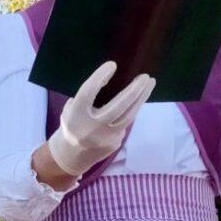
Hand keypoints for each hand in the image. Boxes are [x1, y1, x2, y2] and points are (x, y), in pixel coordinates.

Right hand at [47, 61, 154, 176]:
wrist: (71, 155)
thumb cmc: (71, 124)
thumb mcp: (70, 109)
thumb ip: (86, 98)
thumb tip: (108, 81)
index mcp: (76, 114)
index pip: (88, 92)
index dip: (99, 77)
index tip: (112, 65)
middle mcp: (92, 126)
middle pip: (118, 106)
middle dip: (134, 90)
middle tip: (145, 76)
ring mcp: (105, 137)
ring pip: (129, 116)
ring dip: (141, 99)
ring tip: (149, 84)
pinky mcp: (115, 143)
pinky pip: (126, 123)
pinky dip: (132, 111)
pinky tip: (136, 101)